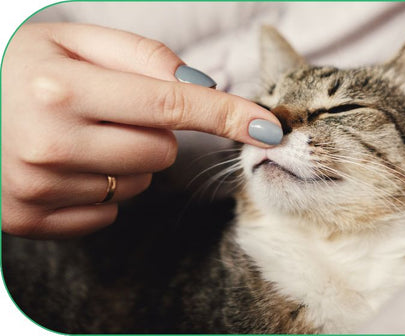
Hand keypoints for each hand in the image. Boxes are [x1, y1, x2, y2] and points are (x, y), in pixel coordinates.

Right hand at [1, 23, 281, 237]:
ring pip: (139, 185)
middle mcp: (50, 143)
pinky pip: (108, 212)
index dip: (227, 114)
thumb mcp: (74, 40)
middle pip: (161, 151)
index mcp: (61, 88)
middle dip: (153, 132)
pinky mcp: (31, 219)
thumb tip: (203, 84)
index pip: (171, 104)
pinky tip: (68, 168)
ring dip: (126, 161)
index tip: (269, 127)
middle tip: (109, 113)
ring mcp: (38, 188)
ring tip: (82, 138)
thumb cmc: (23, 70)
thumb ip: (142, 55)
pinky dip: (101, 190)